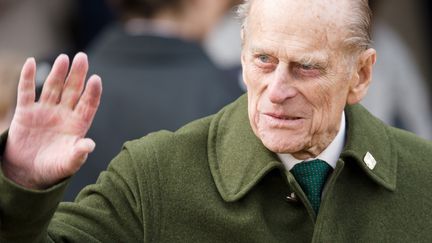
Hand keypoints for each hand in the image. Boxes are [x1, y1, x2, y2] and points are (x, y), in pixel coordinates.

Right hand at [2, 53, 101, 188]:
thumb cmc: (53, 168)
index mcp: (78, 124)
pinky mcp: (26, 112)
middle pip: (73, 90)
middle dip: (78, 74)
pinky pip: (27, 91)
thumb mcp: (68, 163)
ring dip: (58, 73)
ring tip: (64, 58)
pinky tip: (31, 62)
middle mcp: (64, 114)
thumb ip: (78, 154)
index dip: (92, 92)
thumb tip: (90, 145)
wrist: (28, 172)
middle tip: (82, 57)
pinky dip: (28, 77)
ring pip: (53, 87)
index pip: (88, 104)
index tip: (96, 79)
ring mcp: (45, 111)